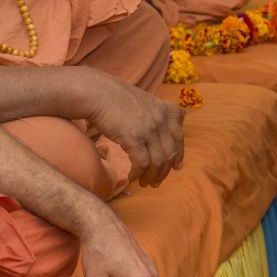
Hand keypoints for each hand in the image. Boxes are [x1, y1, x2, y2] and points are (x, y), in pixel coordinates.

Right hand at [83, 71, 184, 187]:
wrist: (97, 93)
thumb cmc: (116, 98)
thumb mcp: (145, 101)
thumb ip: (156, 115)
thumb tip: (160, 136)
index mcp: (165, 109)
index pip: (179, 136)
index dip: (179, 154)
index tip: (176, 166)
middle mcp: (161, 119)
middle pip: (171, 152)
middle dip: (165, 171)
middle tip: (157, 181)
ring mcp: (149, 129)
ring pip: (159, 162)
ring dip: (152, 176)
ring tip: (145, 183)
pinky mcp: (134, 138)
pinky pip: (142, 163)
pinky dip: (138, 174)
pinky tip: (132, 177)